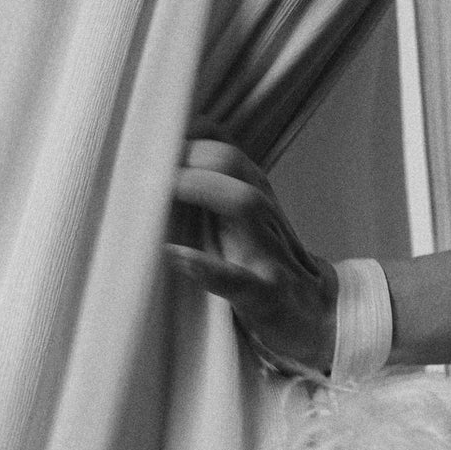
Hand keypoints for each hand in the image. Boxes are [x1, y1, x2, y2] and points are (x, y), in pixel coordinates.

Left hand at [164, 135, 337, 380]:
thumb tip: (166, 161)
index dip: (183, 132)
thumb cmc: (263, 266)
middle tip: (137, 158)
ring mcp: (267, 252)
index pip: (220, 144)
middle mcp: (262, 213)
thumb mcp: (242, 222)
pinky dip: (206, 268)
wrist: (313, 317)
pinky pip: (239, 279)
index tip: (141, 134)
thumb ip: (212, 191)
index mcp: (253, 193)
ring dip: (198, 188)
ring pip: (243, 203)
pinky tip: (175, 257)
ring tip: (155, 189)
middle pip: (230, 162)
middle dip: (185, 152)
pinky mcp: (266, 295)